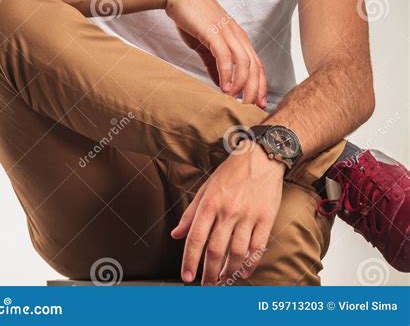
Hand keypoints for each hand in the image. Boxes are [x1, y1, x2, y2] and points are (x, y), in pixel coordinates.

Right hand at [165, 0, 266, 106]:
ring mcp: (227, 33)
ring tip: (234, 99)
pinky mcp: (214, 33)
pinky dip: (227, 74)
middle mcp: (237, 35)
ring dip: (241, 84)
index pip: (257, 65)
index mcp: (238, 38)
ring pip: (244, 63)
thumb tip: (221, 84)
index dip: (260, 85)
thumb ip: (214, 63)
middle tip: (250, 108)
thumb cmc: (192, 17)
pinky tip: (223, 87)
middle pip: (255, 67)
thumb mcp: (206, 44)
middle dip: (255, 90)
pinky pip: (225, 57)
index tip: (258, 104)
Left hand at [170, 141, 283, 284]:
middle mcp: (228, 211)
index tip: (186, 276)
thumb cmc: (232, 172)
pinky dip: (250, 264)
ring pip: (237, 253)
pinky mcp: (266, 218)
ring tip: (224, 280)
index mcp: (210, 203)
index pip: (196, 238)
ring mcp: (248, 216)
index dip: (189, 260)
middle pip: (216, 250)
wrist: (261, 157)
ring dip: (229, 272)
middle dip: (209, 273)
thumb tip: (176, 234)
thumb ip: (191, 213)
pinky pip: (258, 248)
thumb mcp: (206, 188)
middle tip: (206, 286)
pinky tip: (244, 272)